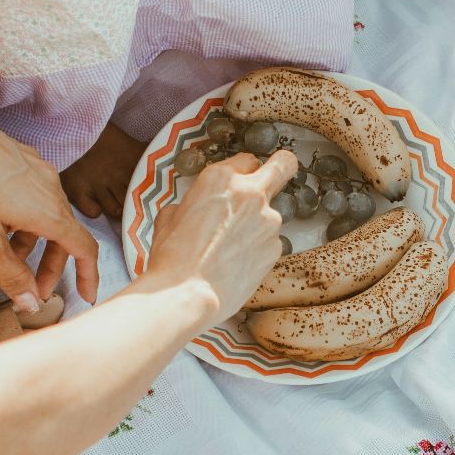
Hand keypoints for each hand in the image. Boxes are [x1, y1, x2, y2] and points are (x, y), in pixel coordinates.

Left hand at [0, 96, 100, 308]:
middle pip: (65, 233)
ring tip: (7, 255)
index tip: (87, 296)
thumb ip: (12, 276)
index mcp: (49, 211)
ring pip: (47, 212)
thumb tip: (32, 304)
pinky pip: (33, 193)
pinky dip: (25, 216)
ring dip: (34, 241)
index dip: (89, 276)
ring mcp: (36, 168)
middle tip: (34, 288)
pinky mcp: (19, 156)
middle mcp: (51, 187)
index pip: (85, 249)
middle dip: (52, 265)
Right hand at [142, 150, 297, 324]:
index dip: (242, 172)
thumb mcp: (171, 216)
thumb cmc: (172, 257)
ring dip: (258, 225)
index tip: (240, 182)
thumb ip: (195, 201)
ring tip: (231, 249)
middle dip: (282, 168)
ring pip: (272, 213)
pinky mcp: (275, 248)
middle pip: (284, 165)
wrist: (187, 294)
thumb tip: (199, 207)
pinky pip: (270, 242)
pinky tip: (237, 264)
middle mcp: (250, 193)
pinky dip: (258, 250)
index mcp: (220, 178)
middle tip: (275, 179)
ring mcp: (268, 221)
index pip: (247, 160)